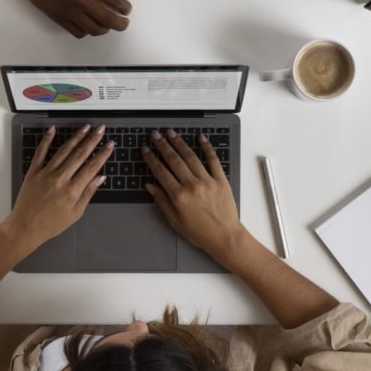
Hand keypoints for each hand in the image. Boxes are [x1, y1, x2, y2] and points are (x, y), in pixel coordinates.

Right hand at [0, 0, 130, 37]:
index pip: (117, 3)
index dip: (125, 8)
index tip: (126, 10)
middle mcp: (82, 0)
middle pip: (109, 21)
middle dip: (121, 24)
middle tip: (123, 23)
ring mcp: (70, 11)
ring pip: (94, 30)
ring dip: (104, 29)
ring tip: (106, 25)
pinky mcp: (58, 17)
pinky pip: (77, 32)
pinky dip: (86, 32)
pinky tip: (88, 25)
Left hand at [9, 124, 113, 249]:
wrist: (26, 227)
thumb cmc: (51, 224)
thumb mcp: (75, 213)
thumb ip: (88, 193)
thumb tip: (100, 178)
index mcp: (72, 190)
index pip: (92, 167)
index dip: (102, 154)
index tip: (109, 144)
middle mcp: (60, 179)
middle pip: (80, 154)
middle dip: (92, 140)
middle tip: (100, 129)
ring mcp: (46, 173)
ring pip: (64, 150)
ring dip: (76, 137)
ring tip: (85, 127)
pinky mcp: (33, 172)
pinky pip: (41, 152)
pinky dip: (46, 139)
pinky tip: (53, 130)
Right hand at [142, 129, 243, 265]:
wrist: (225, 237)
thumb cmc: (200, 233)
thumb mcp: (175, 221)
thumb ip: (162, 201)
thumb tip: (150, 185)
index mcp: (179, 196)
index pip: (161, 172)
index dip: (151, 159)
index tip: (146, 150)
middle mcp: (192, 185)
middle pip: (174, 160)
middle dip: (163, 145)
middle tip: (155, 135)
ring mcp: (207, 181)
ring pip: (191, 157)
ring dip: (180, 143)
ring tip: (172, 133)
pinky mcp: (221, 180)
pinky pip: (213, 160)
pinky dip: (207, 148)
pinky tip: (201, 138)